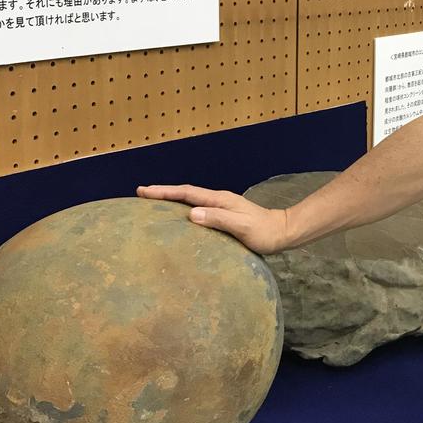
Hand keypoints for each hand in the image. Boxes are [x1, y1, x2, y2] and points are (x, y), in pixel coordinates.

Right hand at [136, 184, 290, 254]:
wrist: (283, 232)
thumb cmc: (263, 232)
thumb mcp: (241, 227)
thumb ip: (218, 219)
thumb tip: (191, 214)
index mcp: (219, 200)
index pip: (187, 193)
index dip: (164, 192)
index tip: (143, 191)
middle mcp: (218, 200)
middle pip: (185, 193)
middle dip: (162, 192)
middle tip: (140, 193)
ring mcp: (221, 207)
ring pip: (191, 200)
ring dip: (171, 199)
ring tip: (152, 203)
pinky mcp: (224, 215)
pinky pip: (198, 209)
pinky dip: (183, 209)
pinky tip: (179, 217)